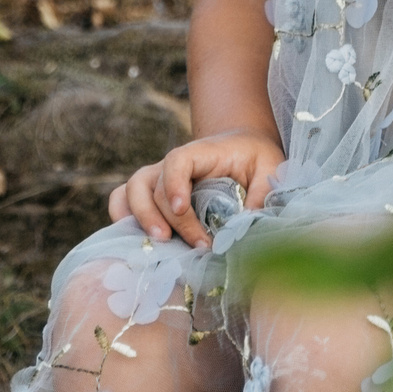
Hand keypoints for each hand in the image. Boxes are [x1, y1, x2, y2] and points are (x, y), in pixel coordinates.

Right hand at [108, 127, 285, 247]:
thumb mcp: (270, 167)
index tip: (181, 209)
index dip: (173, 184)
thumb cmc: (255, 157)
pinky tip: (138, 243)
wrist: (241, 148)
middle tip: (175, 242)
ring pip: (130, 192)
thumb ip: (263, 193)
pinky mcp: (153, 196)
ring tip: (158, 243)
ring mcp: (158, 180)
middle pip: (149, 184)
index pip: (176, 161)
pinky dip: (123, 219)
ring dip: (138, 218)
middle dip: (159, 216)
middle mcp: (171, 165)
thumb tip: (248, 228)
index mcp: (200, 153)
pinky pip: (123, 201)